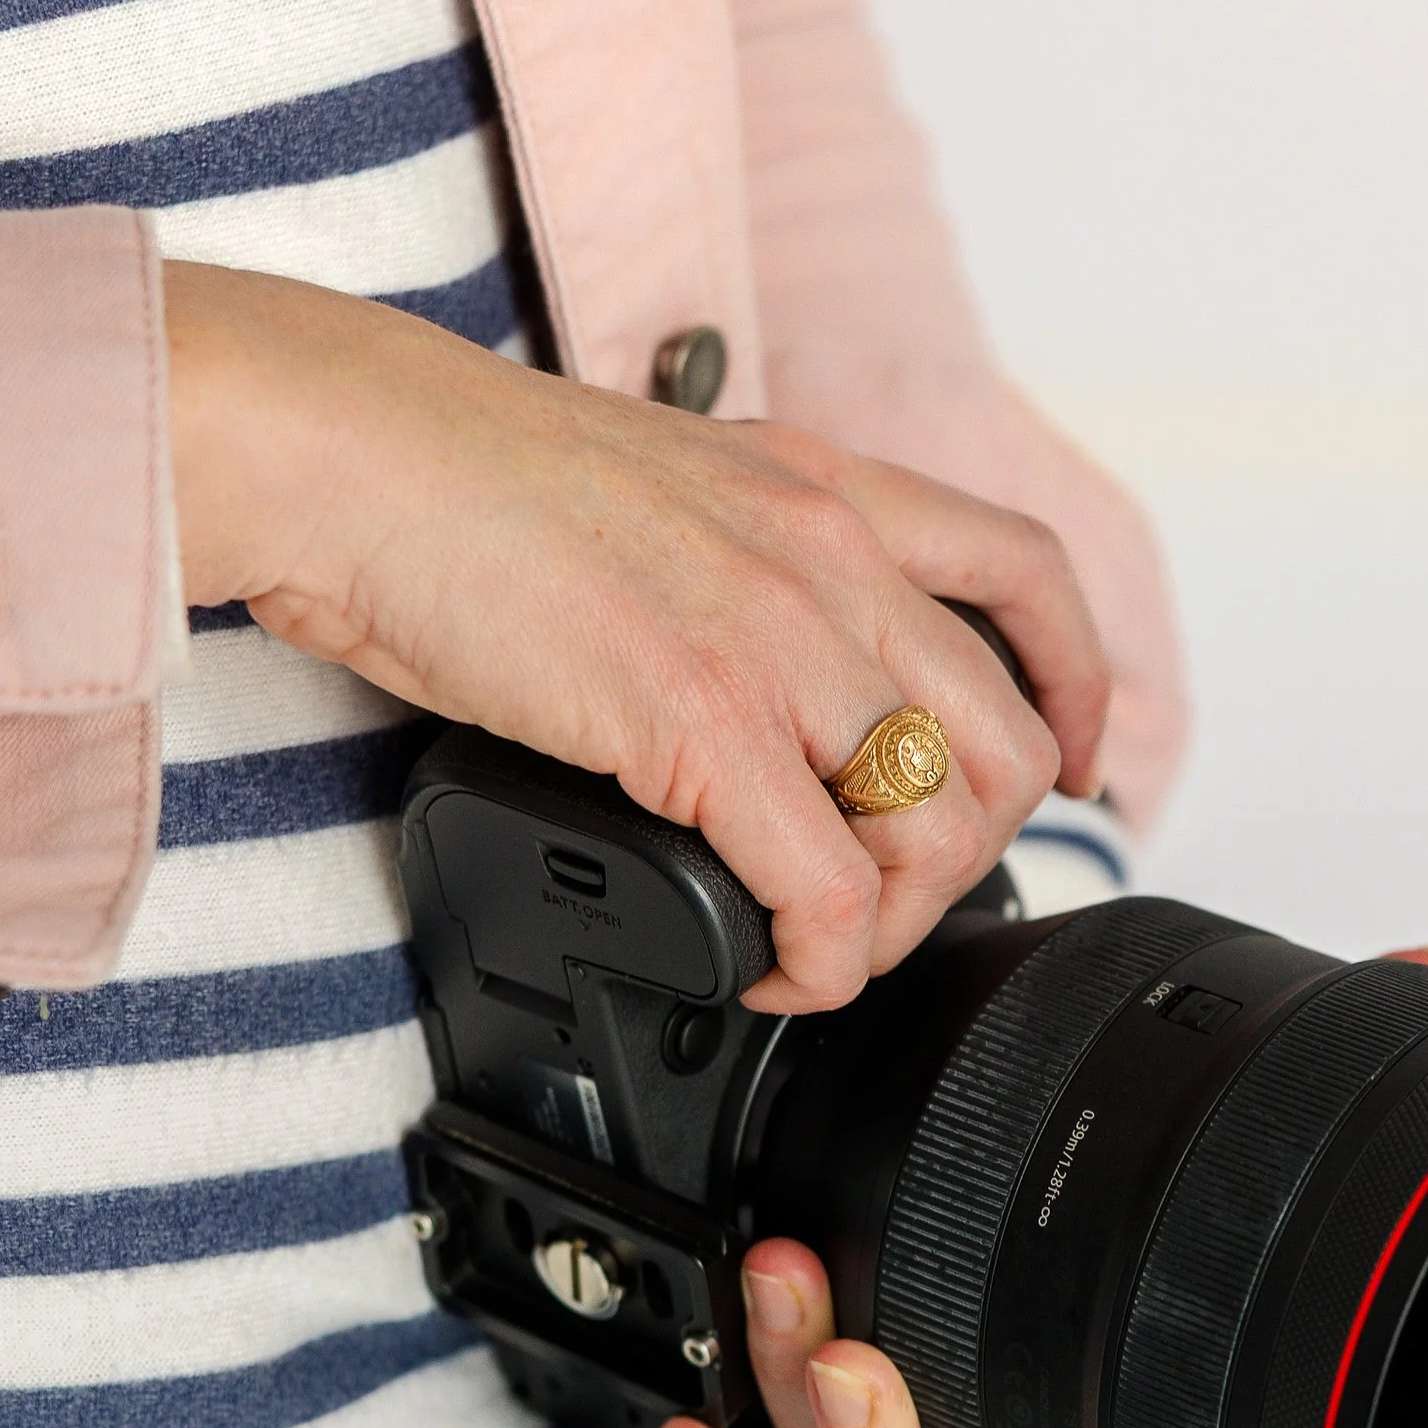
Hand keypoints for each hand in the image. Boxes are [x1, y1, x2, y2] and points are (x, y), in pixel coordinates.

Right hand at [163, 262, 1108, 1009]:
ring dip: (895, 922)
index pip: (1027, 573)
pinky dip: (821, 962)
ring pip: (940, 828)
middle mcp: (828, 554)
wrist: (347, 455)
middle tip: (889, 901)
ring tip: (816, 944)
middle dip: (972, 854)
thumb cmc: (449, 478)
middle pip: (1009, 740)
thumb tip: (748, 683)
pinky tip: (768, 971)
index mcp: (823, 488)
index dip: (1079, 688)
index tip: (1074, 759)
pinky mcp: (701, 720)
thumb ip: (733, 567)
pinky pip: (830, 889)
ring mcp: (775, 636)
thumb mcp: (653, 491)